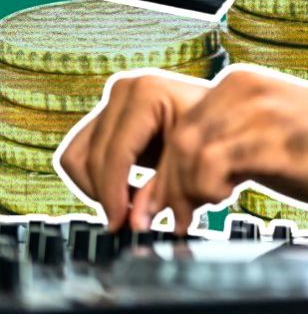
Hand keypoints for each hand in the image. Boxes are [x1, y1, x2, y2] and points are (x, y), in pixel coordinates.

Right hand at [60, 74, 208, 230]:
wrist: (224, 111)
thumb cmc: (216, 130)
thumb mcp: (194, 157)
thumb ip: (163, 189)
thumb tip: (134, 223)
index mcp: (146, 93)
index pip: (116, 153)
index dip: (113, 193)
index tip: (119, 223)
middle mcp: (122, 90)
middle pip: (92, 157)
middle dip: (106, 194)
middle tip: (125, 221)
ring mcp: (111, 100)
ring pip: (76, 156)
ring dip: (96, 187)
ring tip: (127, 206)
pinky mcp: (105, 115)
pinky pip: (79, 154)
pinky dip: (95, 178)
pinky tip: (124, 192)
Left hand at [62, 68, 307, 232]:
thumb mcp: (269, 131)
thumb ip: (229, 141)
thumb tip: (181, 176)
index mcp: (240, 84)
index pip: (178, 122)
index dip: (164, 166)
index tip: (159, 198)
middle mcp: (243, 88)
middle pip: (177, 137)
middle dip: (167, 184)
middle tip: (169, 215)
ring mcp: (257, 111)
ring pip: (188, 150)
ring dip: (187, 189)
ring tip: (204, 207)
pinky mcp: (271, 137)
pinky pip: (214, 164)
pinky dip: (208, 188)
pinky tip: (227, 196)